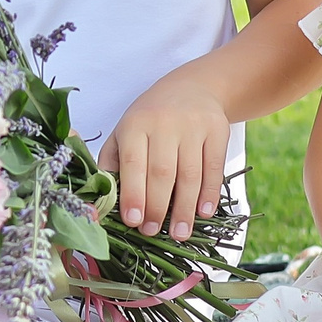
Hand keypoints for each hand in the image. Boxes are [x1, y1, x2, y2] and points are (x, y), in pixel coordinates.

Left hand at [99, 70, 230, 239]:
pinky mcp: (218, 131)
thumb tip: (104, 198)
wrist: (193, 87)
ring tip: (179, 234)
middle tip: (151, 232)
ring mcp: (193, 126)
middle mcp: (164, 123)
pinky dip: (209, 193)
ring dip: (184, 209)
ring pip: (189, 174)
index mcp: (136, 124)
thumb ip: (112, 162)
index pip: (133, 163)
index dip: (133, 194)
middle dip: (156, 207)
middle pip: (162, 172)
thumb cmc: (151, 117)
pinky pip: (214, 167)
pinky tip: (203, 213)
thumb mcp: (125, 130)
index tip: (132, 221)